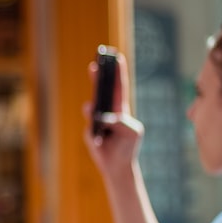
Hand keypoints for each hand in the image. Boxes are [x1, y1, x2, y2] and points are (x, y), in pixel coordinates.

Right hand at [82, 52, 143, 171]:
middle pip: (103, 91)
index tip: (117, 57)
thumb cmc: (128, 146)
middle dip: (100, 77)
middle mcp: (109, 112)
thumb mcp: (131, 132)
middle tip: (96, 63)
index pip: (119, 87)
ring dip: (93, 107)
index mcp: (121, 109)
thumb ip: (120, 122)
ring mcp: (98, 121)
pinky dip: (94, 133)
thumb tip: (104, 117)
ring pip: (93, 107)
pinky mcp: (90, 131)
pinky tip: (99, 141)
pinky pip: (90, 128)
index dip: (118, 73)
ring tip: (96, 113)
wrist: (117, 165)